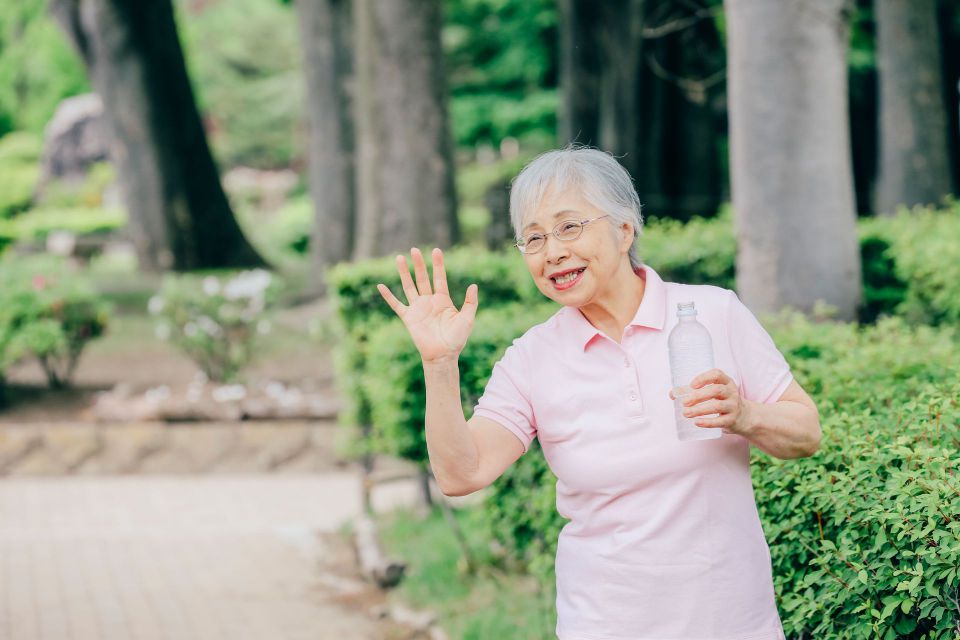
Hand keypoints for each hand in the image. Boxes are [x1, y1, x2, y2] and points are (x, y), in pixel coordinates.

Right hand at [377, 247, 477, 363]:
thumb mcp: (467, 319)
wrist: (443, 355)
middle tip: (414, 249)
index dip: (438, 265)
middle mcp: (429, 301)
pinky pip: (396, 305)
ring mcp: (418, 308)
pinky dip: (388, 296)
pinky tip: (380, 286)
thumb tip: (473, 285)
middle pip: (422, 278)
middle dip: (419, 264)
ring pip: (409, 286)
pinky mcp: (408, 318)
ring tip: (399, 258)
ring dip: (404, 273)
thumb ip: (470, 302)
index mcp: (443, 300)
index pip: (439, 278)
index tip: (436, 250)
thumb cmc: (457, 339)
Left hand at [668, 368, 751, 435]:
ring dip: (699, 410)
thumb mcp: (713, 392)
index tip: (691, 385)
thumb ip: (693, 391)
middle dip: (698, 396)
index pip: (717, 374)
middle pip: (715, 390)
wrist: (743, 416)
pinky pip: (720, 421)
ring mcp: (733, 406)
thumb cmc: (722, 400)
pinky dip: (707, 422)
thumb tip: (673, 394)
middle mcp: (731, 392)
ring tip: (686, 413)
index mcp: (726, 382)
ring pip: (717, 406)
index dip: (703, 378)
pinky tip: (697, 422)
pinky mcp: (732, 420)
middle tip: (684, 402)